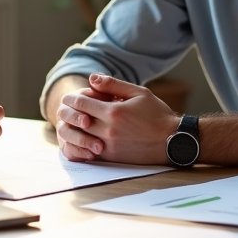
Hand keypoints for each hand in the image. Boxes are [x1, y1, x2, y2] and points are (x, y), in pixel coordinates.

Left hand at [56, 73, 177, 164]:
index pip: (82, 103)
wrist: (173, 141)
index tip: (68, 97)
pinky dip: (82, 144)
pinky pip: (89, 151)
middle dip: (69, 113)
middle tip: (65, 109)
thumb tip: (92, 79)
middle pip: (77, 120)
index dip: (72, 99)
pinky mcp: (112, 158)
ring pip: (80, 137)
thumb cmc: (157, 115)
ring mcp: (109, 146)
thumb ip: (114, 85)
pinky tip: (82, 137)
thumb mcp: (138, 93)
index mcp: (113, 112)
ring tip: (71, 123)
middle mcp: (108, 130)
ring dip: (73, 129)